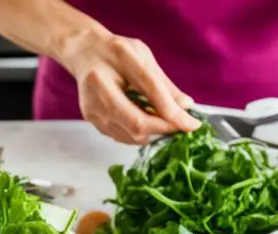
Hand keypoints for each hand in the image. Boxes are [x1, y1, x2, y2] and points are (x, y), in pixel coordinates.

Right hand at [64, 33, 199, 143]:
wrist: (84, 53)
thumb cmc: (116, 53)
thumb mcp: (143, 57)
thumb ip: (164, 84)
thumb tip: (186, 107)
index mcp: (116, 62)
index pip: (151, 91)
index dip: (173, 113)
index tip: (192, 124)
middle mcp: (98, 88)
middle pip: (137, 123)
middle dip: (164, 130)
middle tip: (181, 127)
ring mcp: (93, 108)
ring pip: (131, 135)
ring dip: (154, 134)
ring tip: (165, 123)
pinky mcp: (92, 121)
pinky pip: (123, 136)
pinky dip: (141, 134)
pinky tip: (148, 122)